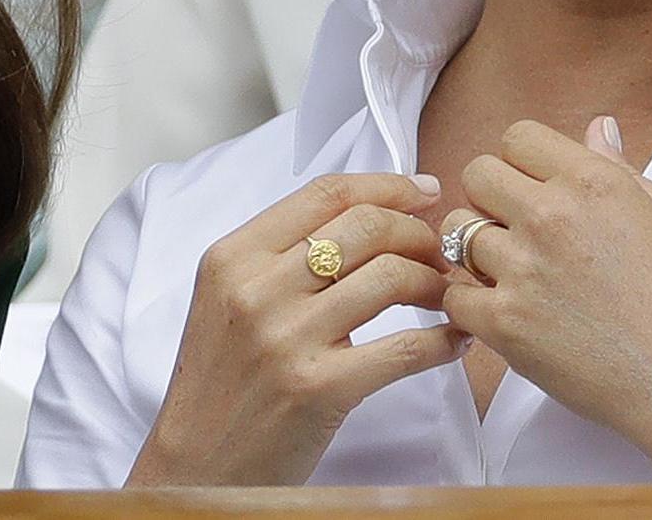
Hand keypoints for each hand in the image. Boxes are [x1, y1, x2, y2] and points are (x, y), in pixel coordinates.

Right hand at [127, 171, 467, 486]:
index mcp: (233, 257)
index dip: (386, 185)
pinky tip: (456, 340)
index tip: (423, 192)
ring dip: (436, 281)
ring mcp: (288, 338)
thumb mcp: (226, 299)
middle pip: (366, 226)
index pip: (325, 194)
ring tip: (446, 294)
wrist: (196, 465)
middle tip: (438, 251)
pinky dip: (444, 339)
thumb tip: (366, 217)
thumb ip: (278, 256)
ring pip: (392, 276)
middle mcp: (257, 288)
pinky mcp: (320, 389)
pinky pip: (405, 348)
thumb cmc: (219, 382)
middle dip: (419, 232)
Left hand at [440, 118, 651, 480]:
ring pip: (457, 231)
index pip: (518, 137)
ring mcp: (522, 269)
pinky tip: (506, 312)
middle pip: (477, 174)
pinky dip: (471, 304)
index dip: (525, 162)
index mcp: (593, 182)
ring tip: (515, 274)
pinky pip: (454, 294)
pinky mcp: (504, 322)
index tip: (538, 189)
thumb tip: (598, 128)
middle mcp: (550, 216)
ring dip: (479, 248)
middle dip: (494, 197)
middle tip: (521, 230)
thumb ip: (627, 169)